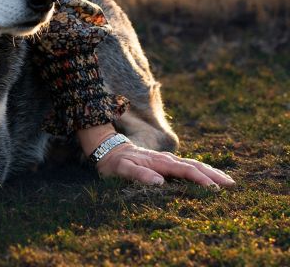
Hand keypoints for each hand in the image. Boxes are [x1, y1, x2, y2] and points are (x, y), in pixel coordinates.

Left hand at [78, 124, 234, 187]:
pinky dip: (201, 171)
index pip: (184, 170)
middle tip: (231, 185)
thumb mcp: (122, 169)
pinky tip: (208, 177)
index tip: (215, 188)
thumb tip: (159, 182)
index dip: (200, 179)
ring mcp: (166, 160)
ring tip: (227, 181)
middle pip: (194, 165)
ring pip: (192, 164)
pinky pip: (187, 166)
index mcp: (158, 161)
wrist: (107, 149)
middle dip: (213, 175)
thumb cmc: (114, 163)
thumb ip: (139, 174)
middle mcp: (166, 159)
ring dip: (210, 172)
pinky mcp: (165, 163)